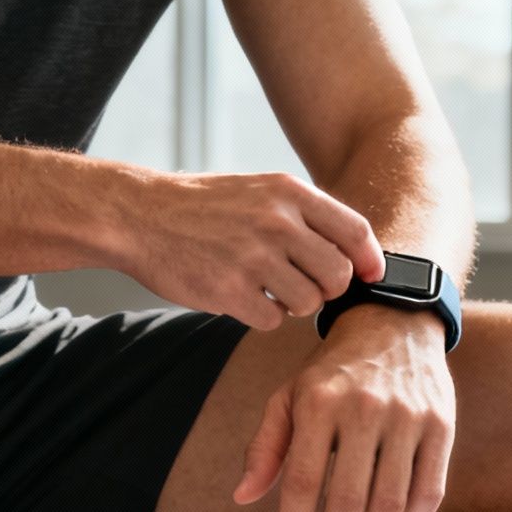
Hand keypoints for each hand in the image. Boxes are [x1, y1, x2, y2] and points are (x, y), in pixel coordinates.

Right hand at [109, 172, 384, 330]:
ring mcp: (252, 257)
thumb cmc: (205, 207)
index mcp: (288, 193)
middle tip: (305, 285)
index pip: (355, 232)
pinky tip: (242, 297)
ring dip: (294, 305)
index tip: (370, 276)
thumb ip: (305, 216)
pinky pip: (273, 320)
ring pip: (308, 303)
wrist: (141, 216)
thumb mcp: (260, 191)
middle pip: (338, 275)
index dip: (370, 261)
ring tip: (268, 289)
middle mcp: (276, 222)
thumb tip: (354, 254)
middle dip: (328, 289)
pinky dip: (263, 316)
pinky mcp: (229, 290)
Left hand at [233, 305, 455, 511]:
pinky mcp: (441, 424)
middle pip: (350, 499)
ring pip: (391, 500)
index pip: (306, 479)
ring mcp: (408, 416)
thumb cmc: (333, 369)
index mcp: (319, 402)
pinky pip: (430, 488)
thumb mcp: (289, 396)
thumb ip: (265, 447)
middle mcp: (365, 408)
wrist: (393, 323)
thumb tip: (243, 496)